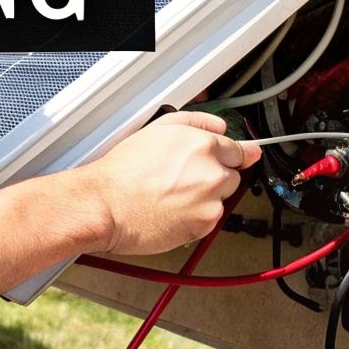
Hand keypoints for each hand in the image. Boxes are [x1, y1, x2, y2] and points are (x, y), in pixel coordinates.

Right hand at [75, 111, 258, 255]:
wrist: (106, 205)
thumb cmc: (124, 171)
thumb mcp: (157, 129)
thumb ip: (197, 122)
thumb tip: (220, 125)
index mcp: (204, 146)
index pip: (238, 150)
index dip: (235, 155)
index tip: (241, 157)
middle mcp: (212, 173)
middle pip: (232, 177)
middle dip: (214, 178)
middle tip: (183, 180)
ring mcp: (210, 202)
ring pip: (220, 200)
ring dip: (204, 199)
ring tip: (171, 197)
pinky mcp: (203, 226)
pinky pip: (208, 221)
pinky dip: (195, 218)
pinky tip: (170, 210)